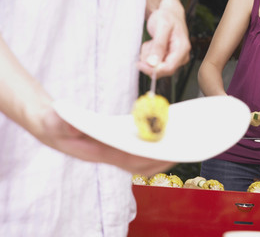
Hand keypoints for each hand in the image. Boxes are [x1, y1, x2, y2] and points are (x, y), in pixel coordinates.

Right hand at [35, 101, 175, 175]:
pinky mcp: (117, 146)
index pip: (126, 159)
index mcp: (97, 152)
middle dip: (161, 160)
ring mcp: (114, 153)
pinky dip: (153, 146)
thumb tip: (72, 124)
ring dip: (160, 155)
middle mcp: (108, 156)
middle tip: (181, 149)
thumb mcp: (56, 119)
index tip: (164, 152)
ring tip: (178, 142)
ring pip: (141, 160)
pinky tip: (164, 133)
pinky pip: (139, 150)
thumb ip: (63, 123)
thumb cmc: (56, 122)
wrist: (52, 125)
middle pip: (140, 164)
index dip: (146, 157)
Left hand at [138, 0, 190, 77]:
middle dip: (150, 60)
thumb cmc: (168, 16)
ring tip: (152, 41)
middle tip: (148, 44)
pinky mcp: (169, 58)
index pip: (169, 68)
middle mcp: (181, 56)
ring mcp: (175, 58)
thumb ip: (158, 45)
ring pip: (156, 66)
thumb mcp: (162, 26)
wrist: (170, 13)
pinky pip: (155, 62)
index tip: (140, 64)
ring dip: (149, 55)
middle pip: (162, 70)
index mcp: (182, 48)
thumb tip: (153, 63)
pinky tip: (153, 43)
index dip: (153, 69)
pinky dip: (150, 54)